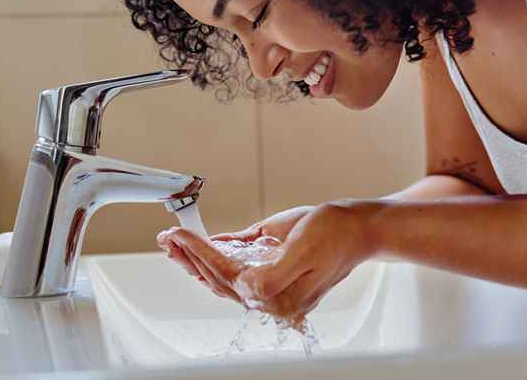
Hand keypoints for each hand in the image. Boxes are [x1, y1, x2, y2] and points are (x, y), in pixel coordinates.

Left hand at [160, 200, 381, 326]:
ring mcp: (271, 287)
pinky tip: (200, 248)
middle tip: (168, 239)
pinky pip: (236, 269)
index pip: (227, 275)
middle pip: (219, 279)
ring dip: (196, 260)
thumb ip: (271, 276)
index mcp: (279, 296)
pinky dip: (215, 257)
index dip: (200, 254)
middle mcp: (272, 297)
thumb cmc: (335, 236)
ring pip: (223, 277)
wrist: (358, 229)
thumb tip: (243, 287)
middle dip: (190, 257)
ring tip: (175, 244)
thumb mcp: (303, 252)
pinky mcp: (271, 273)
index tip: (181, 237)